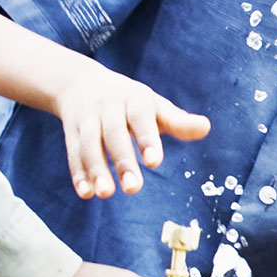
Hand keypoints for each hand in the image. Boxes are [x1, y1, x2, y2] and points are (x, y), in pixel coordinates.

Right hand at [52, 59, 210, 198]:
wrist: (80, 83)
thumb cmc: (130, 101)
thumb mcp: (154, 106)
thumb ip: (178, 121)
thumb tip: (206, 127)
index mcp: (134, 98)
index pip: (140, 118)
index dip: (147, 139)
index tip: (155, 162)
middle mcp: (108, 107)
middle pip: (113, 134)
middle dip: (122, 161)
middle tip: (134, 189)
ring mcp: (86, 119)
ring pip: (88, 144)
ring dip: (96, 170)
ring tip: (106, 193)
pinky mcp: (70, 132)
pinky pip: (72, 153)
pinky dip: (78, 173)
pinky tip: (86, 193)